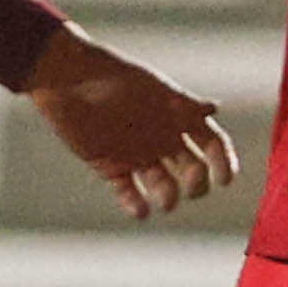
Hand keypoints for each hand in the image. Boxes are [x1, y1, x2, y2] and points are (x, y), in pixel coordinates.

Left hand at [26, 31, 235, 220]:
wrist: (64, 77)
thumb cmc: (110, 76)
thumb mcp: (149, 88)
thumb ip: (180, 102)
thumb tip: (213, 108)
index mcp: (177, 114)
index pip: (212, 142)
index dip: (222, 162)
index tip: (224, 180)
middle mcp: (162, 137)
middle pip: (192, 168)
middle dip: (196, 183)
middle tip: (190, 188)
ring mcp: (138, 153)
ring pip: (163, 184)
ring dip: (168, 196)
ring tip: (164, 202)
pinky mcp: (111, 166)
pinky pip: (128, 192)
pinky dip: (135, 204)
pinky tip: (140, 210)